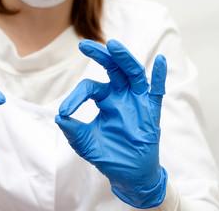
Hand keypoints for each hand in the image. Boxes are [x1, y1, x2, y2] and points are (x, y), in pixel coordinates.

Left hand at [55, 40, 167, 208]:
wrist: (127, 174)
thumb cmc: (107, 154)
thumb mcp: (85, 142)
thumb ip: (72, 130)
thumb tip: (58, 117)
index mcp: (105, 99)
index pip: (89, 88)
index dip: (75, 97)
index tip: (63, 111)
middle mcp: (121, 95)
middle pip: (112, 69)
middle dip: (100, 55)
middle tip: (83, 45)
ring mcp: (137, 101)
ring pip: (132, 73)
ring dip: (124, 59)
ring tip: (113, 45)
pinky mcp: (151, 111)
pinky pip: (157, 91)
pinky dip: (160, 77)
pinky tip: (160, 61)